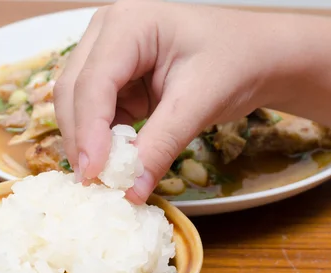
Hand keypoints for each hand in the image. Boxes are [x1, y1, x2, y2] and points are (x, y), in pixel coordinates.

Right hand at [53, 0, 289, 202]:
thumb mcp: (200, 102)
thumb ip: (162, 145)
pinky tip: (116, 162)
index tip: (94, 174)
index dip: (89, 131)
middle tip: (96, 184)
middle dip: (82, 139)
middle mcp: (107, 33)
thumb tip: (130, 191)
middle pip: (74, 92)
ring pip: (78, 104)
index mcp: (128, 24)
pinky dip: (103, 141)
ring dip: (88, 142)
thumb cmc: (236, 62)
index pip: (93, 82)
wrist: (256, 56)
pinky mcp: (116, 79)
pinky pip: (98, 114)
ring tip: (106, 177)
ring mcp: (107, 55)